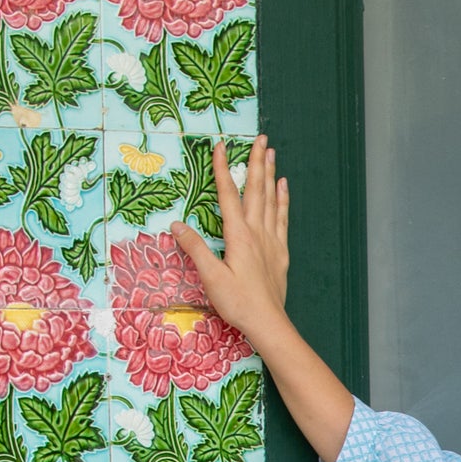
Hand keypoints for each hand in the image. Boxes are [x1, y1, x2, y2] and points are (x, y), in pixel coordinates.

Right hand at [173, 136, 288, 347]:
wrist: (269, 323)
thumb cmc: (238, 303)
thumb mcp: (210, 277)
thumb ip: (195, 249)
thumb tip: (176, 224)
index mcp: (239, 236)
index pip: (228, 195)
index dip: (223, 169)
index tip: (220, 146)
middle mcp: (257, 233)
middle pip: (256, 190)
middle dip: (256, 162)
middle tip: (261, 138)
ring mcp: (271, 242)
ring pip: (272, 200)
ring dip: (270, 175)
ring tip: (272, 153)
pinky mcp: (280, 253)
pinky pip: (282, 218)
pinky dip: (283, 200)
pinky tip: (284, 188)